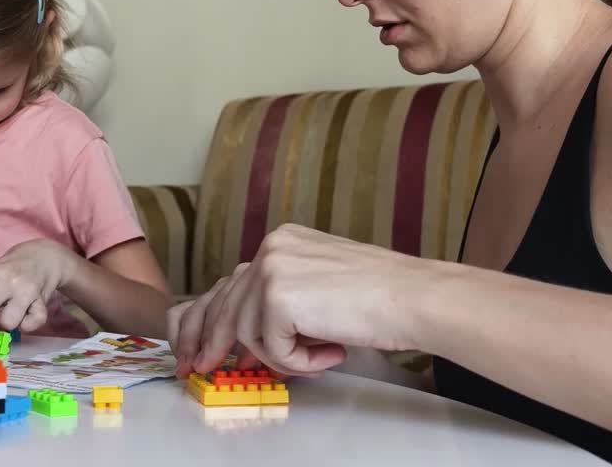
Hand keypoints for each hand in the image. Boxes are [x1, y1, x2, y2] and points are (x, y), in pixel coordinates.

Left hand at [0, 239, 77, 331]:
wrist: (45, 257)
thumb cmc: (13, 266)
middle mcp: (11, 280)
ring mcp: (28, 292)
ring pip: (7, 323)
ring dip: (3, 323)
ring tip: (5, 314)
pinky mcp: (43, 303)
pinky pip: (30, 325)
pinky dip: (25, 326)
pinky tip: (23, 317)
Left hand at [167, 224, 426, 377]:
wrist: (415, 297)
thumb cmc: (382, 298)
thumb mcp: (319, 287)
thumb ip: (281, 301)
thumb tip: (244, 339)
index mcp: (282, 242)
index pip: (230, 284)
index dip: (208, 321)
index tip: (196, 349)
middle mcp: (271, 248)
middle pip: (222, 305)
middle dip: (208, 343)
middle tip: (198, 370)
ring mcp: (271, 270)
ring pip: (247, 333)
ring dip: (282, 355)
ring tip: (322, 353)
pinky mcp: (277, 298)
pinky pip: (271, 349)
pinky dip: (299, 362)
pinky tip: (331, 350)